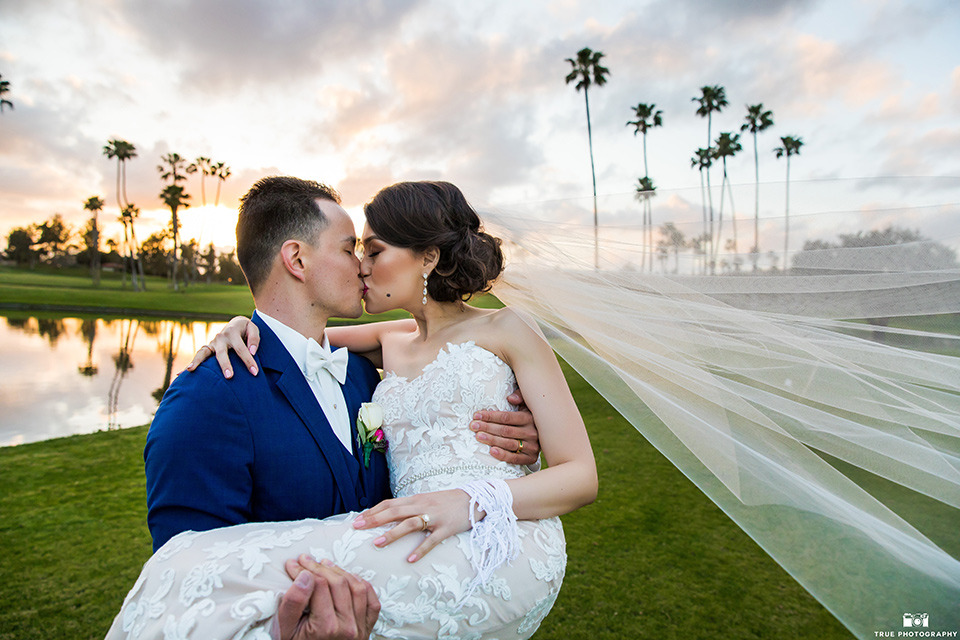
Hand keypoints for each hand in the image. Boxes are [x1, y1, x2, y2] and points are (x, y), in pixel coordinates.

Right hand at [185, 316, 260, 378]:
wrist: (236, 324)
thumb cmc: (246, 330)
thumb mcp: (254, 329)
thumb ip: (254, 339)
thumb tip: (252, 352)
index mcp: (232, 333)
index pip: (242, 349)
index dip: (249, 361)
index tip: (255, 372)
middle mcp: (220, 337)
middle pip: (222, 353)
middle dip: (225, 365)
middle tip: (230, 376)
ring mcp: (212, 343)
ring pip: (204, 353)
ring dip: (198, 362)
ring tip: (191, 370)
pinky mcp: (208, 348)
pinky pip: (199, 356)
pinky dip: (191, 364)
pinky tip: (181, 374)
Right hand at [277, 554, 379, 639]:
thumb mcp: (285, 630)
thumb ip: (293, 603)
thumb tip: (305, 576)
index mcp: (326, 627)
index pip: (318, 585)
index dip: (304, 570)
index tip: (293, 564)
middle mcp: (347, 627)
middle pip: (338, 583)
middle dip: (319, 567)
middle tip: (306, 560)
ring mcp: (360, 627)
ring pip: (356, 587)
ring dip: (340, 572)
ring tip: (325, 565)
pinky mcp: (367, 628)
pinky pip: (371, 600)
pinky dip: (362, 585)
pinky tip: (348, 578)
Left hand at [352, 490, 473, 561]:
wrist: (475, 499)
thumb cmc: (448, 502)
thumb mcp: (426, 500)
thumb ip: (410, 507)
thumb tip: (390, 515)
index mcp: (416, 499)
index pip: (389, 503)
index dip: (373, 511)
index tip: (357, 519)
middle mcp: (422, 506)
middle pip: (394, 511)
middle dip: (374, 519)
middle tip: (357, 527)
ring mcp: (434, 517)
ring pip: (409, 524)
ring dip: (392, 534)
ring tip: (377, 543)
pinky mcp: (446, 528)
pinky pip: (431, 540)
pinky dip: (420, 550)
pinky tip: (410, 559)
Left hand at [470, 389, 540, 464]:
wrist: (547, 435)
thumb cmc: (530, 418)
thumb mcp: (527, 404)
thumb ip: (520, 397)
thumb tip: (510, 398)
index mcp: (529, 418)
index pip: (506, 417)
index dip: (490, 416)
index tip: (476, 415)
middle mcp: (532, 432)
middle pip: (506, 430)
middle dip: (487, 427)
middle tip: (473, 426)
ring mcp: (532, 446)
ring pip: (509, 443)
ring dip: (492, 440)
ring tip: (478, 436)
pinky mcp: (531, 458)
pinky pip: (515, 458)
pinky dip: (503, 455)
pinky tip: (492, 451)